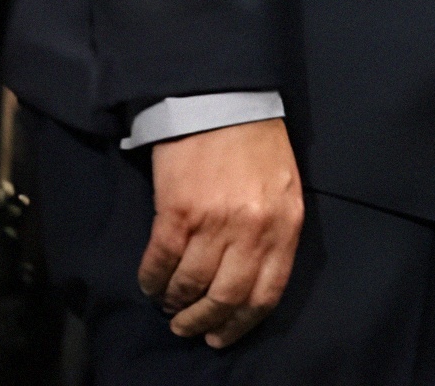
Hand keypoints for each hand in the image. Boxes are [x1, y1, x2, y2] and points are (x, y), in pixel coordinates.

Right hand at [139, 118, 301, 346]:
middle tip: (188, 328)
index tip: (223, 336)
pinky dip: (153, 280)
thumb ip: (274, 231)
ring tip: (168, 305)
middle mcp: (252, 229)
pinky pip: (161, 262)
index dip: (241, 323)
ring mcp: (214, 222)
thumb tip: (251, 277)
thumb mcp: (284, 187)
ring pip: (191, 285)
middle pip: (227, 298)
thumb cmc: (255, 142)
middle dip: (204, 321)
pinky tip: (150, 284)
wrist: (222, 98)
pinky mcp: (178, 211)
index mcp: (284, 225)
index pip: (266, 293)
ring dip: (175, 303)